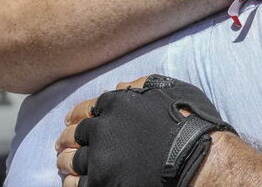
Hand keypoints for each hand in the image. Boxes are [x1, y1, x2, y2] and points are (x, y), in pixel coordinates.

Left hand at [56, 75, 233, 186]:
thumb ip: (141, 85)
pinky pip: (76, 185)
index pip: (86, 108)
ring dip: (66, 160)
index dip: (78, 115)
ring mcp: (100, 158)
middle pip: (75, 134)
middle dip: (68, 137)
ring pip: (71, 159)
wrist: (198, 158)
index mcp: (116, 103)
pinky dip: (71, 182)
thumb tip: (119, 87)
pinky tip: (72, 181)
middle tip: (63, 142)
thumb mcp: (169, 90)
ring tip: (64, 162)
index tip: (72, 120)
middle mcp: (102, 128)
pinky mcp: (101, 184)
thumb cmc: (190, 122)